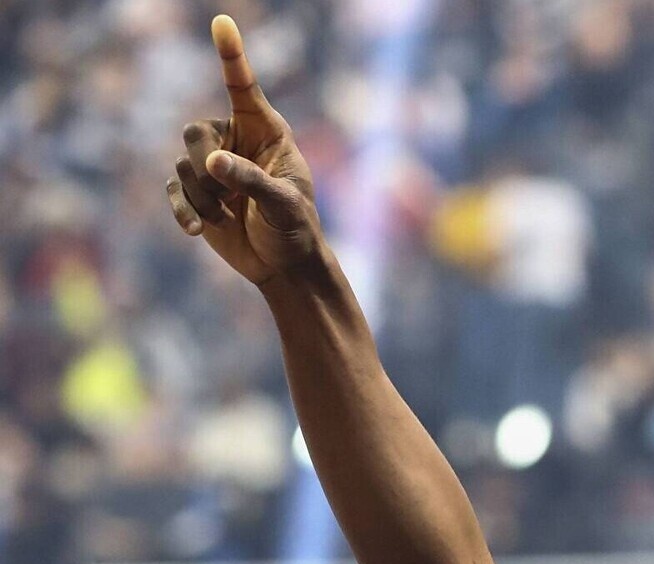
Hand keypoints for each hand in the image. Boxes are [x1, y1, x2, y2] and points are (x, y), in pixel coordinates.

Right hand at [164, 14, 324, 287]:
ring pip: (184, 165)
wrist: (285, 266)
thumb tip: (211, 162)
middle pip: (195, 131)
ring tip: (226, 218)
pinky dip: (184, 210)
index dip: (231, 56)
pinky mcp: (196, 193)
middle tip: (223, 193)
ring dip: (201, 197)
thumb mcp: (284, 205)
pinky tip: (199, 230)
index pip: (243, 88)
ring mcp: (213, 167)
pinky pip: (174, 190)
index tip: (223, 22)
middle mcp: (236, 142)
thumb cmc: (295, 230)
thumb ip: (251, 180)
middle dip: (202, 163)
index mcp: (266, 133)